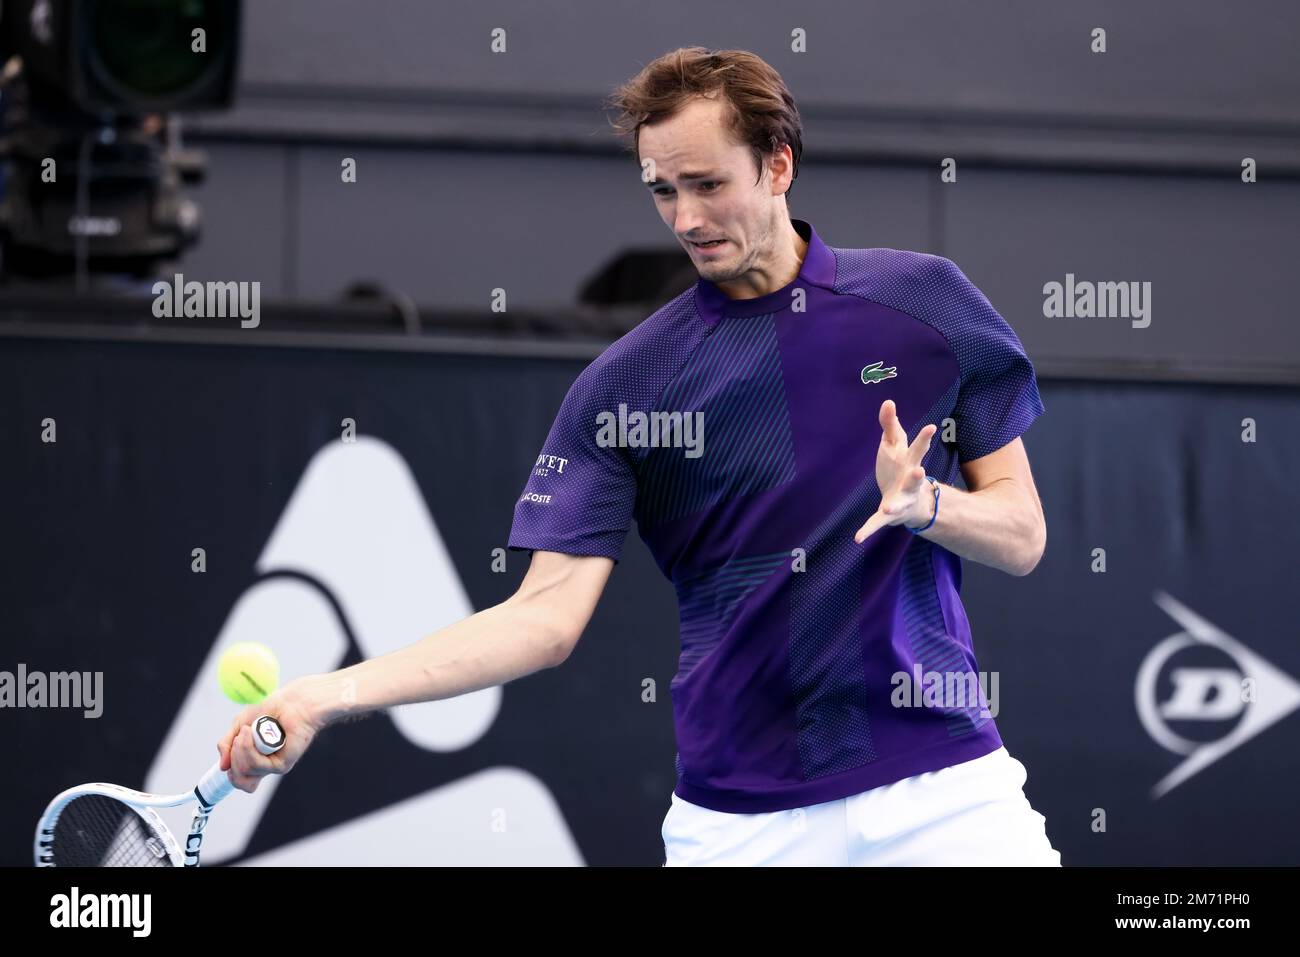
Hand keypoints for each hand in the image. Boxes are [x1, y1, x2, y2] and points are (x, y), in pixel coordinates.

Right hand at [217, 677, 323, 793]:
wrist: (290, 702)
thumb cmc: (269, 710)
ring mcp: (273, 766)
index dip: (230, 773)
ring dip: (240, 748)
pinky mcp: (281, 764)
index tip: (229, 756)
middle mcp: (264, 766)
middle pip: (239, 780)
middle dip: (233, 757)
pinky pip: (256, 764)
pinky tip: (252, 732)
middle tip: (240, 737)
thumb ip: (227, 745)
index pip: (240, 780)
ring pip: (245, 770)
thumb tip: (223, 766)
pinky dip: (248, 748)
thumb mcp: (239, 725)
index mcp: (255, 759)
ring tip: (248, 730)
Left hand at [853, 399, 936, 543]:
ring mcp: (900, 499)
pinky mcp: (887, 514)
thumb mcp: (895, 445)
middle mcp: (909, 482)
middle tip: (919, 471)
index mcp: (909, 463)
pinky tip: (857, 539)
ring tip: (888, 510)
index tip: (931, 428)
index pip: (918, 449)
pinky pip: (876, 523)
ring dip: (893, 506)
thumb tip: (887, 401)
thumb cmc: (900, 467)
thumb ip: (890, 424)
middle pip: (914, 477)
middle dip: (916, 475)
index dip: (924, 439)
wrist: (909, 501)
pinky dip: (867, 530)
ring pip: (898, 503)